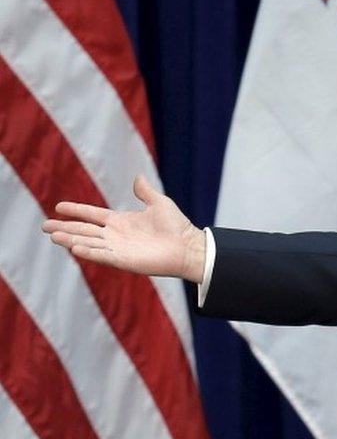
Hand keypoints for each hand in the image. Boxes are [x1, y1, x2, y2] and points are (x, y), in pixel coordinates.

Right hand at [41, 176, 206, 282]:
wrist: (189, 246)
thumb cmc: (177, 226)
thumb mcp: (159, 203)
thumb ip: (145, 192)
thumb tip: (138, 178)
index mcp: (121, 221)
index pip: (93, 215)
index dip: (76, 210)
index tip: (59, 207)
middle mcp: (116, 235)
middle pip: (84, 230)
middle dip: (65, 228)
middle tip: (44, 226)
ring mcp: (118, 248)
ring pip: (88, 243)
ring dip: (70, 239)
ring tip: (53, 235)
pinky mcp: (124, 260)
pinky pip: (102, 255)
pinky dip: (88, 251)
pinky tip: (74, 247)